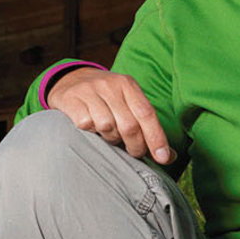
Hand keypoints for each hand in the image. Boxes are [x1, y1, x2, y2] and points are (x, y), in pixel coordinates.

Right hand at [46, 69, 173, 163]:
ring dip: (110, 138)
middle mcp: (110, 85)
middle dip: (135, 146)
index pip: (147, 114)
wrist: (70, 80)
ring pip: (107, 126)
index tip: (163, 158)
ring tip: (108, 135)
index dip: (156, 138)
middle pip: (129, 125)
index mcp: (128, 85)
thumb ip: (146, 126)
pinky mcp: (71, 100)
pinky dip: (90, 132)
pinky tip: (90, 128)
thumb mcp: (127, 102)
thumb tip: (169, 157)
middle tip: (133, 152)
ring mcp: (89, 91)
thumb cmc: (105, 98)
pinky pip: (86, 125)